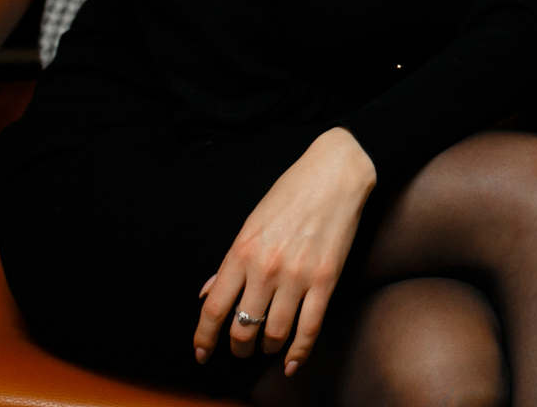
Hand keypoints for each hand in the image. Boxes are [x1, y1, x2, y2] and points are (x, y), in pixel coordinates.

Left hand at [194, 127, 375, 376]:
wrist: (334, 174)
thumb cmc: (290, 194)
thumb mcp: (250, 223)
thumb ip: (229, 263)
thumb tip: (208, 295)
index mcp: (242, 251)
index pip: (214, 309)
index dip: (204, 338)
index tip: (202, 353)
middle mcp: (266, 268)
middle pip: (243, 327)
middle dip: (238, 346)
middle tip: (241, 348)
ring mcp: (297, 276)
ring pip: (274, 334)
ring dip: (267, 349)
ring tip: (267, 348)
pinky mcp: (325, 280)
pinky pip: (309, 328)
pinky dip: (299, 352)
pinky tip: (292, 363)